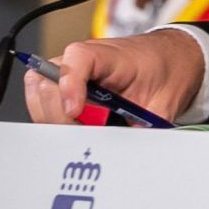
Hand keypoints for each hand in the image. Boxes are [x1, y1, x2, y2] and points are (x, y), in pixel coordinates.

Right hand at [22, 29, 205, 125]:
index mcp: (109, 55)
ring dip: (56, 120)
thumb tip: (126, 153)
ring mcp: (69, 72)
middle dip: (60, 115)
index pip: (77, 59)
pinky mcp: (64, 87)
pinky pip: (45, 104)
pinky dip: (56, 122)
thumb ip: (143, 126)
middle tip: (85, 132)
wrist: (168, 59)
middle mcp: (81, 60)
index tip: (75, 110)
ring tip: (84, 131)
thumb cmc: (163, 71)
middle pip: (47, 81)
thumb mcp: (162, 102)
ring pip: (39, 95)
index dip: (71, 85)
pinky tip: (79, 130)